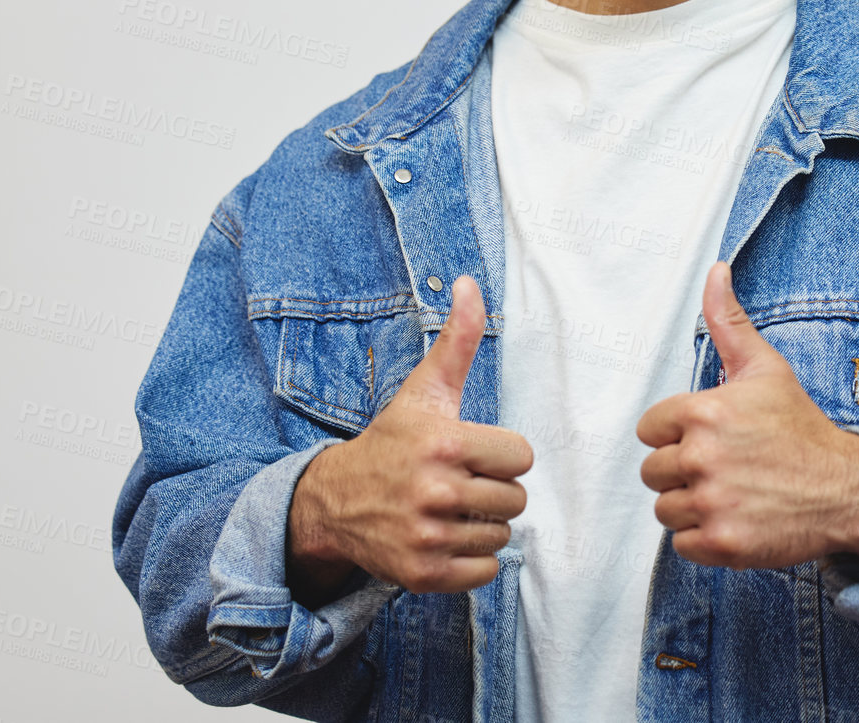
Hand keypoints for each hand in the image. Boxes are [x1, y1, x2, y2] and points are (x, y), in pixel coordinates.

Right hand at [287, 274, 532, 599]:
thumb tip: (471, 283)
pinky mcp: (424, 574)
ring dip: (482, 525)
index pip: (521, 457)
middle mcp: (436, 492)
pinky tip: (444, 537)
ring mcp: (429, 537)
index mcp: (444, 444)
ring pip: (502, 536)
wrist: (337, 500)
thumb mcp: (425, 389)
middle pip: (515, 499)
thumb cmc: (393, 442)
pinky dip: (472, 560)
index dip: (500, 453)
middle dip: (493, 490)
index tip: (471, 451)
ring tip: (448, 509)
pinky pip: (485, 572)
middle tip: (459, 482)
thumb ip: (458, 338)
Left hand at [636, 262, 858, 572]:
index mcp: (704, 412)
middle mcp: (702, 456)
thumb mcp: (765, 369)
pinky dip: (704, 539)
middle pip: (653, 472)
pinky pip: (682, 544)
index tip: (712, 439)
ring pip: (665, 510)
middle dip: (683, 473)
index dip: (676, 435)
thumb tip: (716, 272)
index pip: (649, 430)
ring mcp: (712, 502)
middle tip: (726, 469)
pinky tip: (736, 520)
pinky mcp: (722, 543)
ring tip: (731, 494)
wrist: (848, 489)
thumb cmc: (801, 428)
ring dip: (692, 507)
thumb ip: (728, 322)